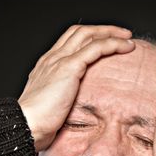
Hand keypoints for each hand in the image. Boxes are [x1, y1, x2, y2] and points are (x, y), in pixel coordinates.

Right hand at [18, 25, 134, 150]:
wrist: (27, 125)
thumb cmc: (36, 123)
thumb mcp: (50, 105)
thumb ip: (62, 98)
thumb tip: (73, 106)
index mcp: (47, 65)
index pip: (69, 41)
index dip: (89, 37)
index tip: (105, 42)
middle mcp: (52, 58)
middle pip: (80, 32)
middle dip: (103, 30)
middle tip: (122, 35)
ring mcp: (59, 60)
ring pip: (89, 35)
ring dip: (111, 33)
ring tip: (128, 38)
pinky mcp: (69, 67)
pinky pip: (96, 48)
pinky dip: (113, 44)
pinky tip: (126, 47)